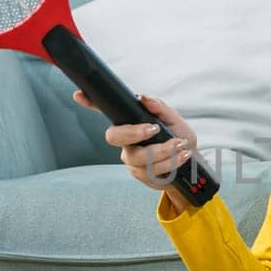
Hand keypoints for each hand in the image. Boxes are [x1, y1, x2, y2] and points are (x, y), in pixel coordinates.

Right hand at [71, 90, 198, 208]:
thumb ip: (160, 108)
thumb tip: (143, 98)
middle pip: (113, 136)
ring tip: (179, 145)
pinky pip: (151, 170)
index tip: (79, 95)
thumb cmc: (178, 138)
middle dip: (133, 133)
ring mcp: (131, 160)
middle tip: (154, 129)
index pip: (107, 112)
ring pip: (138, 157)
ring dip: (162, 150)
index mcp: (131, 124)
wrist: (191, 164)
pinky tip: (181, 156)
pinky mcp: (141, 175)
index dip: (91, 104)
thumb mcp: (174, 120)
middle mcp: (126, 142)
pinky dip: (170, 161)